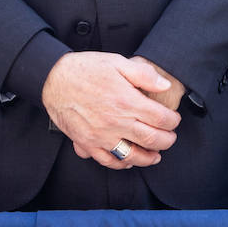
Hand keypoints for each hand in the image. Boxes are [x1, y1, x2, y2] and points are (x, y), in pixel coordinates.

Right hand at [41, 52, 180, 169]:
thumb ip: (143, 74)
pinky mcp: (87, 143)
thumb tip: (165, 86)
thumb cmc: (85, 69)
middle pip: (152, 140)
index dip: (173, 121)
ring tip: (155, 155)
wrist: (53, 79)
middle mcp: (115, 122)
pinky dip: (122, 164)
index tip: (174, 120)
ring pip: (132, 156)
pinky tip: (129, 161)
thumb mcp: (117, 62)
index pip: (161, 119)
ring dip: (148, 158)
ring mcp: (101, 136)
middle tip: (170, 137)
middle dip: (167, 141)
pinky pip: (108, 161)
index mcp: (126, 101)